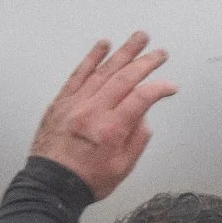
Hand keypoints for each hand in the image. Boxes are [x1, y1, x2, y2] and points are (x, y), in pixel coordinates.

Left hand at [30, 33, 175, 200]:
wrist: (51, 184)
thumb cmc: (86, 180)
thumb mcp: (123, 168)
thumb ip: (136, 140)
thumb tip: (143, 118)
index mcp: (111, 130)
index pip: (140, 99)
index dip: (158, 89)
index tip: (170, 87)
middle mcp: (93, 111)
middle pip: (124, 78)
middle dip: (145, 62)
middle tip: (159, 53)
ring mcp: (76, 103)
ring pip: (103, 70)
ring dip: (123, 52)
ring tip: (138, 38)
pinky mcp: (63, 101)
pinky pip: (79, 73)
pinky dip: (92, 58)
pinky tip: (103, 46)